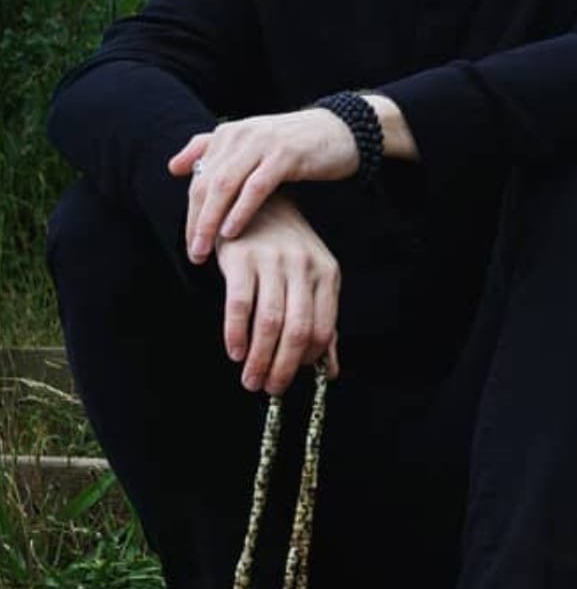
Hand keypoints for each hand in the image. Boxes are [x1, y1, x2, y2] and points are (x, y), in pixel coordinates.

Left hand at [168, 108, 358, 263]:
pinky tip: (232, 232)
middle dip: (195, 222)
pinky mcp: (285, 155)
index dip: (190, 213)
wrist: (341, 131)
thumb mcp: (250, 146)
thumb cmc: (294, 146)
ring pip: (225, 185)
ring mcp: (262, 143)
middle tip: (193, 253)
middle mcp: (240, 135)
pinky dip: (240, 211)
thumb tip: (174, 167)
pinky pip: (255, 187)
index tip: (189, 245)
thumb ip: (211, 151)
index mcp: (228, 134)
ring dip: (211, 220)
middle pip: (206, 183)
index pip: (198, 178)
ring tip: (205, 249)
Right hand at [213, 192, 340, 394]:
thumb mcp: (311, 279)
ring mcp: (273, 261)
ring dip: (259, 357)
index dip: (308, 360)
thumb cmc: (285, 248)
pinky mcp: (242, 258)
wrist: (256, 200)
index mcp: (326, 274)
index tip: (292, 378)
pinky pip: (240, 304)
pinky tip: (234, 351)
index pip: (323, 328)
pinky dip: (237, 333)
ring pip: (270, 322)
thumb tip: (330, 370)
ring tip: (250, 379)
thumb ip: (321, 322)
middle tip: (269, 388)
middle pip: (298, 330)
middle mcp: (303, 267)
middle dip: (283, 367)